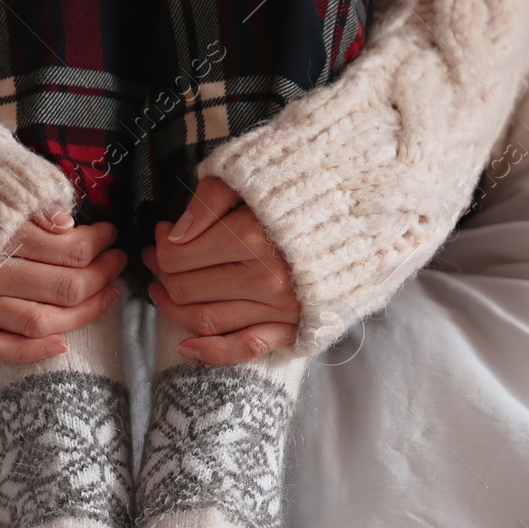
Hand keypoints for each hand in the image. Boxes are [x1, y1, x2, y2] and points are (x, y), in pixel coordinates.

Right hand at [0, 211, 125, 362]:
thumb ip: (33, 200)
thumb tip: (68, 224)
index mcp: (4, 234)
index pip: (73, 249)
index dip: (101, 243)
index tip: (110, 234)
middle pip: (67, 286)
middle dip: (102, 275)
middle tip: (116, 262)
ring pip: (44, 321)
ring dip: (83, 313)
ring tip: (105, 295)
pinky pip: (2, 347)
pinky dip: (34, 352)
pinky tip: (62, 344)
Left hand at [141, 177, 299, 364]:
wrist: (370, 209)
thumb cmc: (309, 186)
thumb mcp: (256, 174)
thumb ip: (210, 200)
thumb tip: (173, 234)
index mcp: (252, 237)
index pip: (178, 256)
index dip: (160, 247)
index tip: (161, 236)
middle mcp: (265, 278)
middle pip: (187, 288)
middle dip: (163, 275)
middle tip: (157, 261)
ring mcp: (279, 308)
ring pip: (204, 321)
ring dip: (174, 309)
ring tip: (164, 292)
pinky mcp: (293, 327)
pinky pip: (244, 349)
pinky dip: (210, 353)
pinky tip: (186, 347)